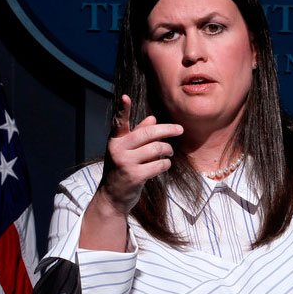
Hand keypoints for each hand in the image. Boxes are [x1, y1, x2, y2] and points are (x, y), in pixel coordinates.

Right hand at [99, 94, 182, 216]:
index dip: (123, 109)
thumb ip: (138, 134)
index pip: (119, 122)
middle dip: (167, 129)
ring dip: (167, 150)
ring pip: (156, 149)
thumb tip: (152, 119)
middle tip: (179, 129)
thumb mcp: (126, 151)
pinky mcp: (134, 176)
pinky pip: (158, 164)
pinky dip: (165, 164)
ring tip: (168, 152)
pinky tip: (164, 165)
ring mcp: (125, 163)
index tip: (126, 97)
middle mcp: (118, 149)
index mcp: (115, 140)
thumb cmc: (122, 169)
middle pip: (148, 133)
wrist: (113, 196)